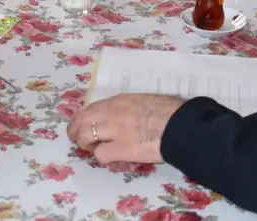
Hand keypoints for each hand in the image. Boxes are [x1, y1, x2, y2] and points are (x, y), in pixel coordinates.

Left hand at [67, 94, 183, 164]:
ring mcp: (115, 131)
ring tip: (91, 149)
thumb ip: (129, 107)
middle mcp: (112, 113)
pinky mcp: (122, 149)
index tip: (83, 125)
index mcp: (119, 100)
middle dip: (75, 131)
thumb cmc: (170, 112)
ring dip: (85, 144)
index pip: (90, 108)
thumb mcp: (144, 100)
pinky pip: (100, 154)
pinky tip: (109, 157)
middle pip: (81, 120)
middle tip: (77, 140)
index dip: (83, 118)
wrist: (181, 125)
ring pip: (85, 136)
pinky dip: (101, 156)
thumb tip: (124, 114)